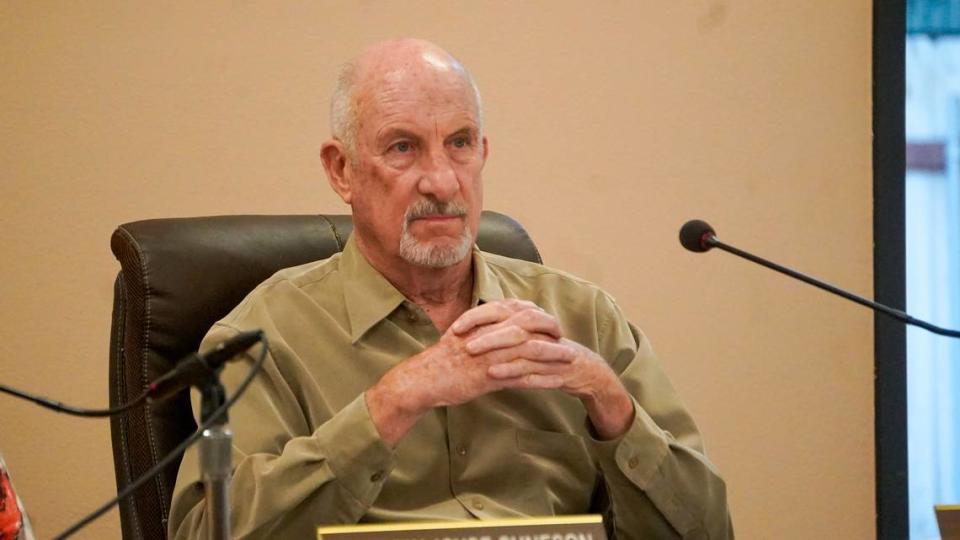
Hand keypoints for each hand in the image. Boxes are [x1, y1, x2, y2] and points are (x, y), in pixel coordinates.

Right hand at [366, 299, 558, 444]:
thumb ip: (479, 329)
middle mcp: (489, 334)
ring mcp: (491, 355)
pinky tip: (556, 382)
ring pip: (530, 350)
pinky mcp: (490, 377)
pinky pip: (523, 377)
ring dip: (553, 354)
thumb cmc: (439, 360)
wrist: (423, 379)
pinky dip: (542, 379)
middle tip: (564, 335)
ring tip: (571, 359)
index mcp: (481, 322)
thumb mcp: (461, 336)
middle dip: (550, 328)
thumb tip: (492, 326)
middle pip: (529, 324)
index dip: (536, 314)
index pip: (516, 310)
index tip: (547, 321)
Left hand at [456, 301, 635, 439]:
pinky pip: (536, 372)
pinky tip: (497, 378)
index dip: (478, 317)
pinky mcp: (558, 370)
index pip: (502, 311)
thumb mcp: (526, 339)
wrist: (585, 371)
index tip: (454, 328)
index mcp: (531, 321)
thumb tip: (470, 330)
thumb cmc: (549, 355)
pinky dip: (516, 374)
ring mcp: (551, 351)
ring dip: (500, 354)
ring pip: (525, 349)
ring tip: (477, 360)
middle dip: (487, 336)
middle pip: (513, 328)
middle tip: (464, 345)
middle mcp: (541, 332)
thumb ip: (503, 332)